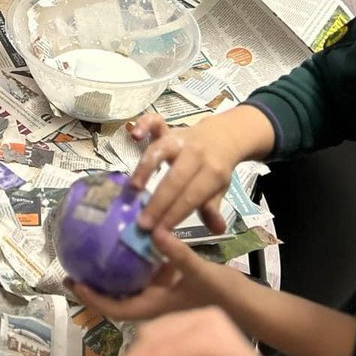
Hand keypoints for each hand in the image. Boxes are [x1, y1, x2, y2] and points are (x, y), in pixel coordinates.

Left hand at [67, 226, 234, 321]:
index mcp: (156, 308)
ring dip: (114, 274)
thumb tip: (156, 232)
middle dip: (96, 286)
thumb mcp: (201, 273)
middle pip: (117, 299)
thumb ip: (179, 255)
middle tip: (77, 264)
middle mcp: (155, 304)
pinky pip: (148, 275)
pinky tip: (135, 242)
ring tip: (97, 250)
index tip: (73, 282)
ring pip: (131, 287)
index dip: (93, 298)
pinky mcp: (173, 286)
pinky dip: (137, 262)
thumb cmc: (225, 296)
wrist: (250, 307)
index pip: (116, 309)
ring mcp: (163, 296)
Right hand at [128, 107, 273, 233]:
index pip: (191, 197)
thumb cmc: (214, 169)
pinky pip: (155, 122)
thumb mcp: (219, 189)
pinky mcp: (168, 128)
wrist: (221, 137)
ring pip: (161, 151)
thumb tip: (216, 229)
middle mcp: (195, 154)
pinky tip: (134, 135)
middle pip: (175, 179)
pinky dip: (144, 124)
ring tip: (133, 189)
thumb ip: (212, 208)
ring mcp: (180, 139)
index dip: (174, 215)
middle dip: (158, 202)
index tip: (158, 234)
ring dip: (145, 169)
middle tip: (142, 224)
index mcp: (212, 172)